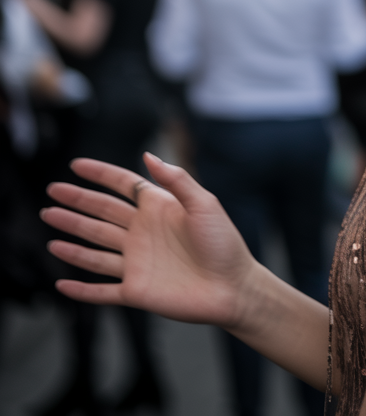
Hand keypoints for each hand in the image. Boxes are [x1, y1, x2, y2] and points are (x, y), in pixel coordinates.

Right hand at [41, 153, 257, 328]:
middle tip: (51, 192)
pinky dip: (80, 289)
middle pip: (101, 214)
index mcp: (159, 209)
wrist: (233, 286)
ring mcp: (136, 263)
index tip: (76, 164)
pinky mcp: (135, 292)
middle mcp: (143, 233)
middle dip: (76, 203)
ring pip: (94, 248)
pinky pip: (100, 291)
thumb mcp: (204, 203)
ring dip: (72, 238)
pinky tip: (62, 282)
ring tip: (50, 224)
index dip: (99, 175)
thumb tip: (148, 155)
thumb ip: (176, 179)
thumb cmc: (224, 242)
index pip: (123, 186)